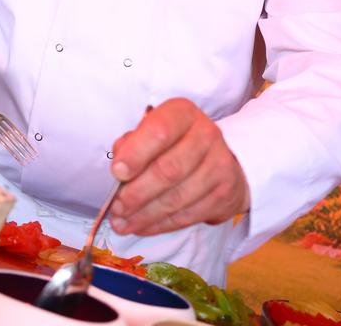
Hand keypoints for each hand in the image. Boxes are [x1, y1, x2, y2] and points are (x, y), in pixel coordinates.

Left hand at [107, 98, 249, 235]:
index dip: (136, 153)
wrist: (221, 159)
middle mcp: (206, 136)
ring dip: (145, 215)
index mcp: (183, 114)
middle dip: (137, 192)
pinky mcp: (225, 195)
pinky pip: (188, 215)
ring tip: (121, 223)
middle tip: (116, 207)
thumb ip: (132, 144)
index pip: (160, 131)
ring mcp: (220, 166)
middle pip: (169, 169)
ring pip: (177, 198)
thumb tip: (119, 169)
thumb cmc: (174, 143)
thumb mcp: (152, 131)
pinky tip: (141, 227)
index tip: (117, 172)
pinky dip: (160, 225)